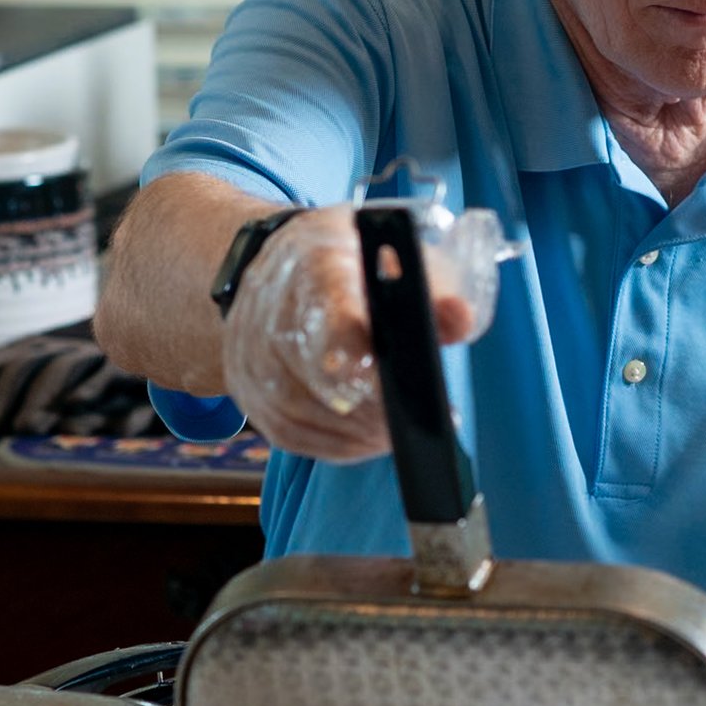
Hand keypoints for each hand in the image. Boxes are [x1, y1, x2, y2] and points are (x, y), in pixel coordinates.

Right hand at [219, 205, 490, 460]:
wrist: (287, 265)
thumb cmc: (360, 264)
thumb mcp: (404, 260)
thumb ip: (434, 292)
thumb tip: (459, 319)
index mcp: (316, 264)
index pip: (329, 312)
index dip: (361, 354)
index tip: (400, 383)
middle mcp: (270, 307)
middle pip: (313, 371)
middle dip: (371, 406)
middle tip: (418, 422)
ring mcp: (249, 350)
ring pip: (298, 409)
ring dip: (354, 432)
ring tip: (398, 435)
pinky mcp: (245, 387)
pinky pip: (286, 432)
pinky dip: (331, 444)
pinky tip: (365, 441)